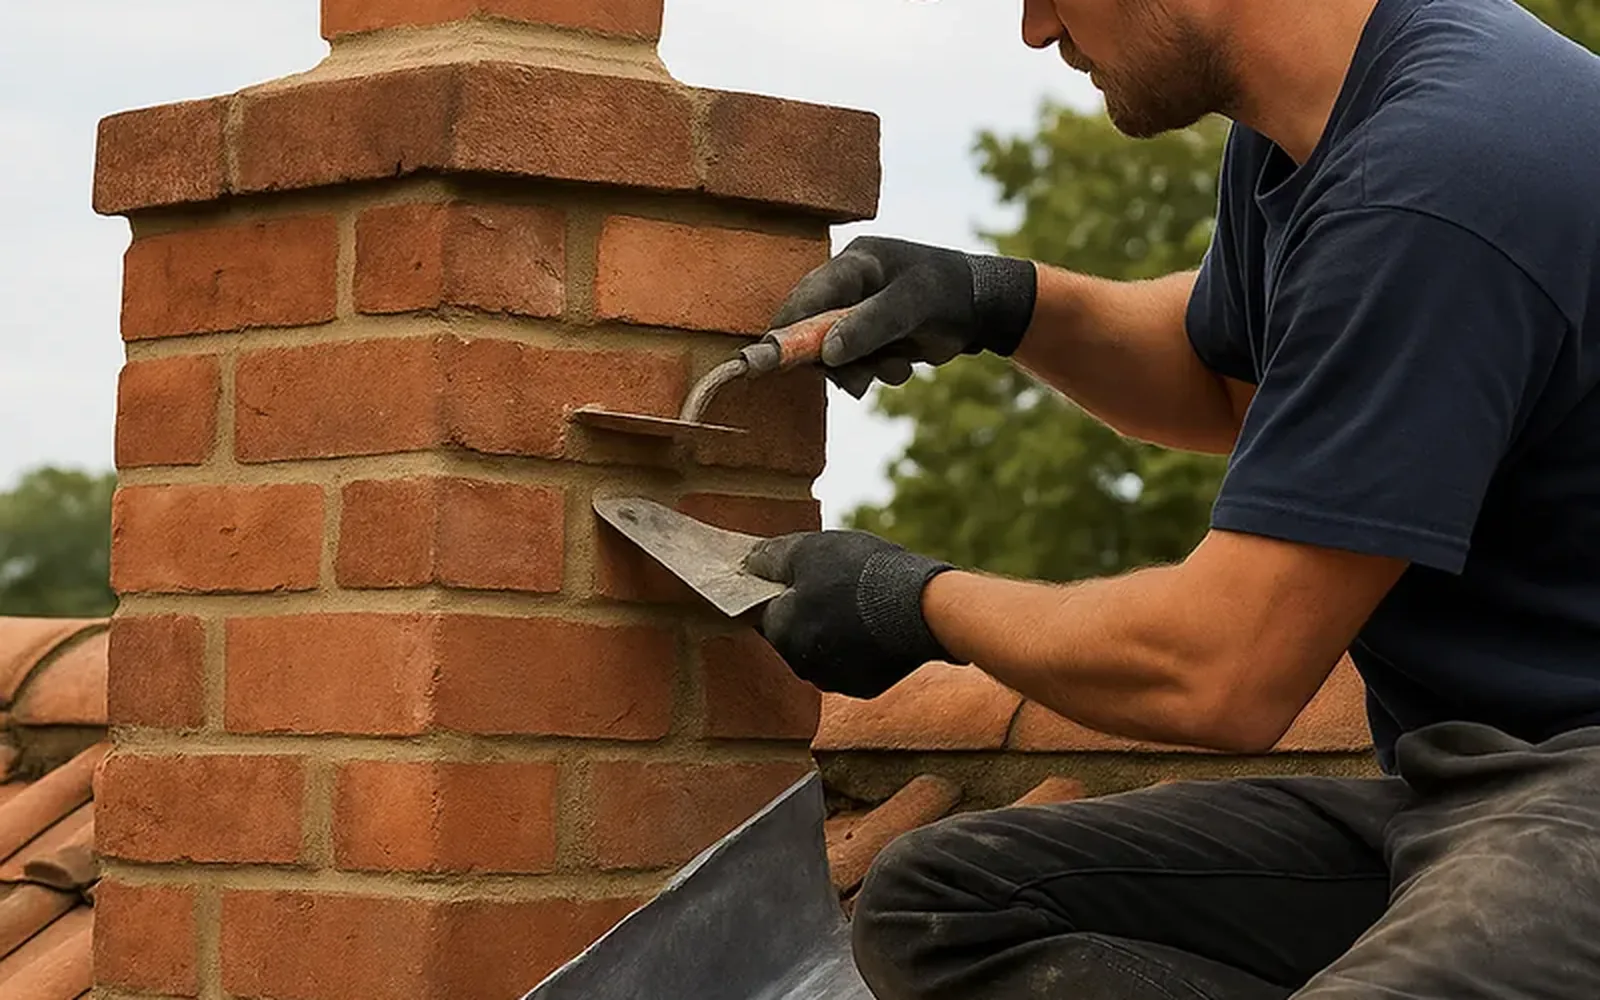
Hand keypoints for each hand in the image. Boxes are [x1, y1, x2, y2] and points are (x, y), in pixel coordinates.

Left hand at [743, 530, 956, 698]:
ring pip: (821, 650)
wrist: (922, 609)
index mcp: (778, 631)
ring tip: (860, 600)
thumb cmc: (859, 574)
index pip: (763, 609)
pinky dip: (859, 646)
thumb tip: (751, 562)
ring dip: (832, 629)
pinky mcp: (863, 687)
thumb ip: (772, 557)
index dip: (780, 588)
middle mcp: (798, 664)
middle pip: (792, 632)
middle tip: (834, 582)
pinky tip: (877, 622)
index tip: (800, 574)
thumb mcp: (809, 550)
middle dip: (806, 611)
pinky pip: (852, 663)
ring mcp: (832, 680)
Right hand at [771, 237, 1037, 397]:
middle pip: (814, 331)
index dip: (786, 327)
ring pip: (834, 355)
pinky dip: (875, 373)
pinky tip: (904, 366)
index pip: (807, 295)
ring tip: (897, 370)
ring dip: (861, 370)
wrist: (982, 308)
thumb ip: (868, 326)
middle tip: (854, 382)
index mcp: (854, 263)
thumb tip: (824, 354)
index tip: (769, 358)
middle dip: (834, 360)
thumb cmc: (948, 292)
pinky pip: (855, 365)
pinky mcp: (867, 338)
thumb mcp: (912, 305)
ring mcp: (855, 314)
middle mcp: (848, 288)